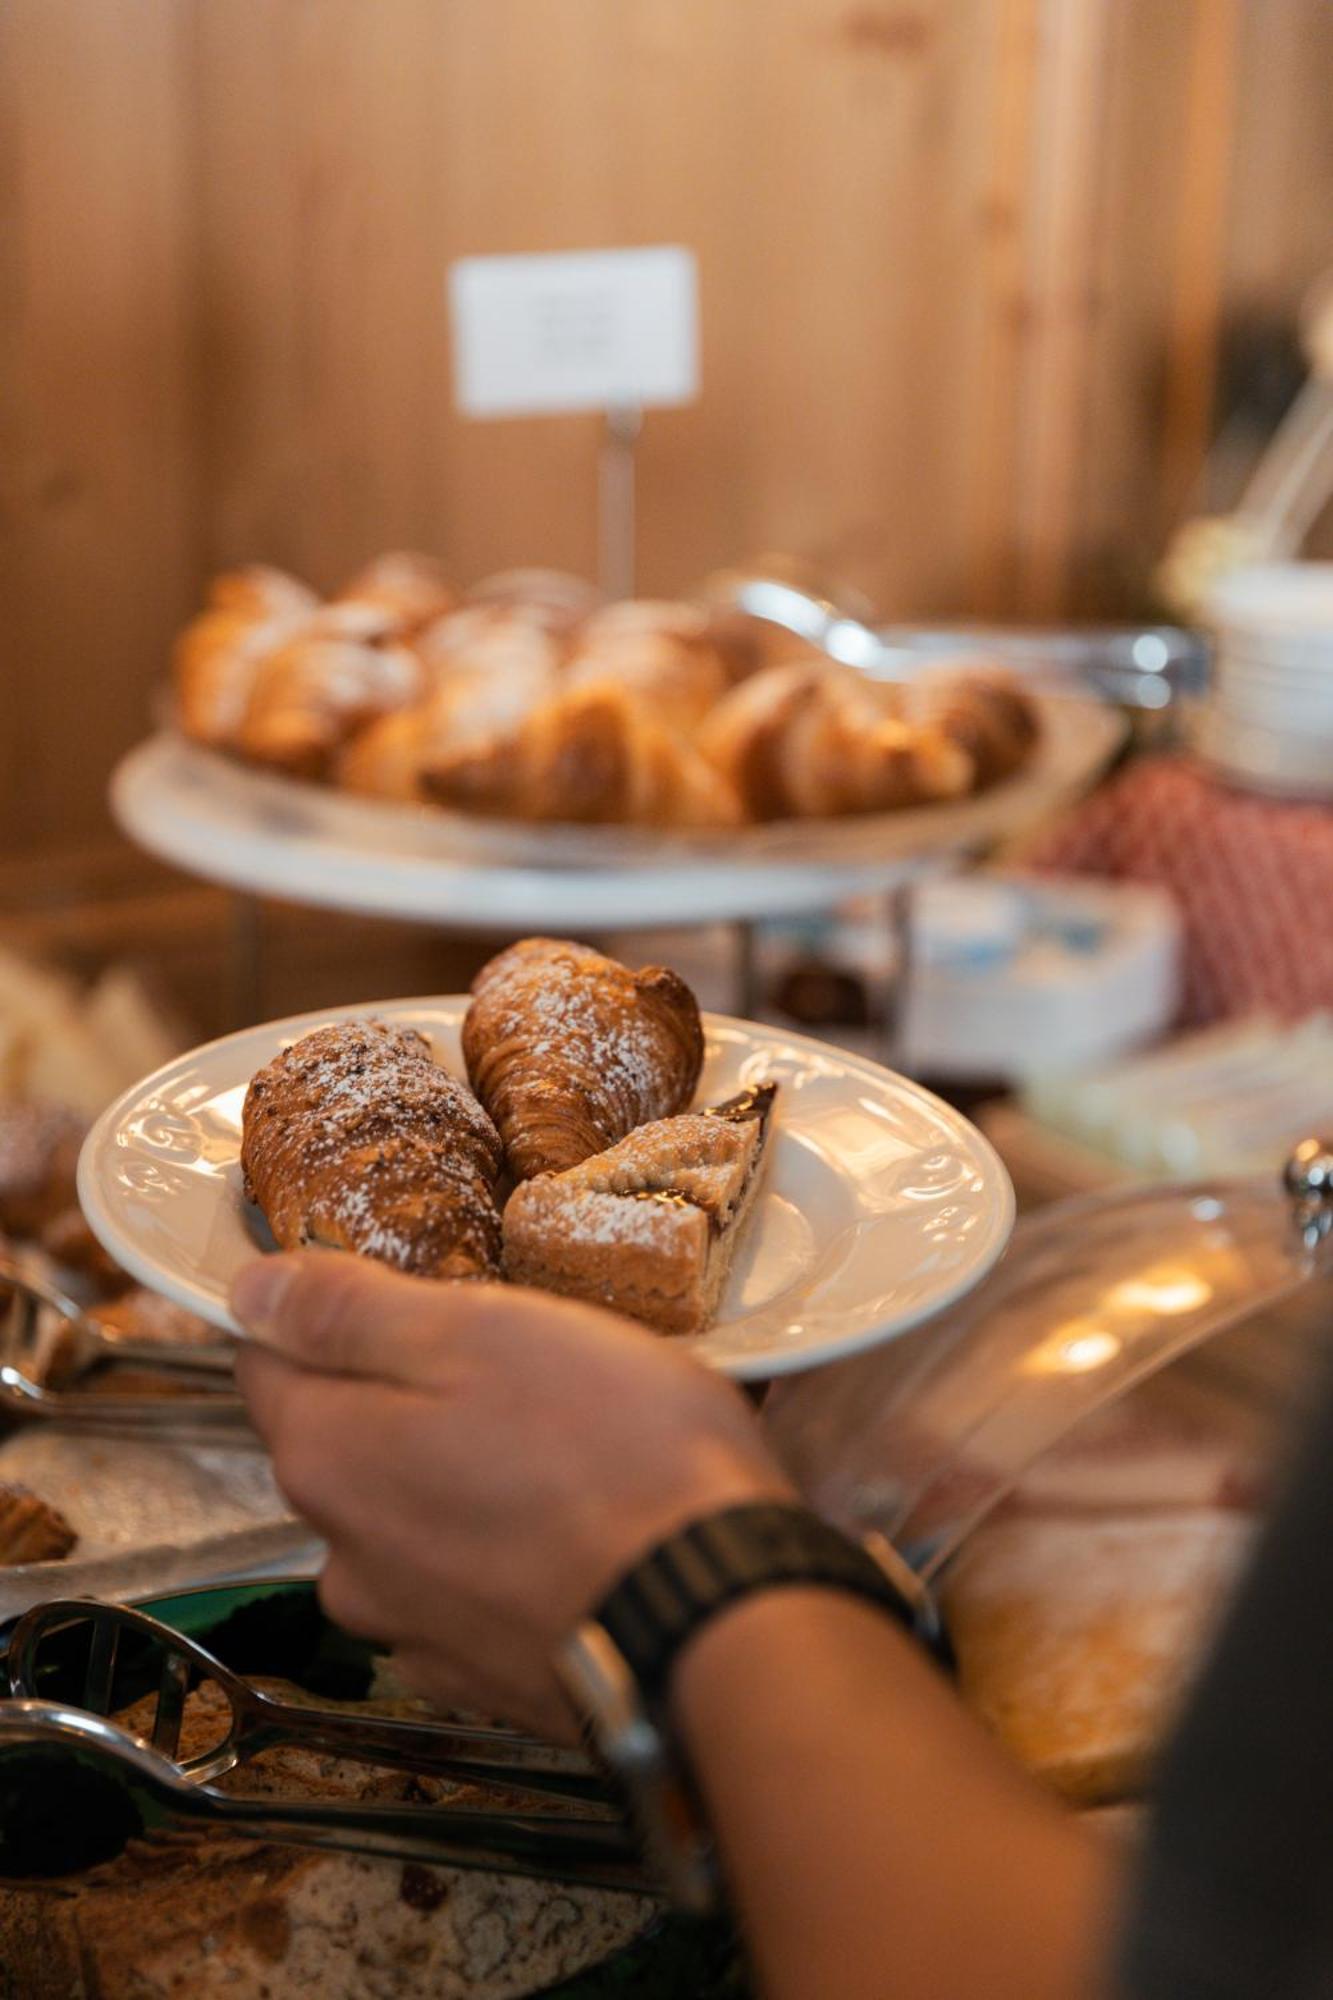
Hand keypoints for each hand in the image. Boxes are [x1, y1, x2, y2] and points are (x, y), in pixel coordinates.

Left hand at [232, 1252, 792, 1736]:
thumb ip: (349, 1312)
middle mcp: (344, 1559)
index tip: (411, 1293)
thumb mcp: (479, 1334)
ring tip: (566, 1451)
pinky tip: (578, 1531)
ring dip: (461, 1480)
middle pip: (344, 1442)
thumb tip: (249, 1289)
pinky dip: (505, 1555)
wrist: (720, 1619)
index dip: (328, 1311)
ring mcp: (414, 1631)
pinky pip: (469, 1590)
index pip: (266, 1360)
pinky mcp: (485, 1677)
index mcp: (327, 1457)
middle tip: (518, 1364)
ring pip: (409, 1519)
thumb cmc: (611, 1453)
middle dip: (409, 1397)